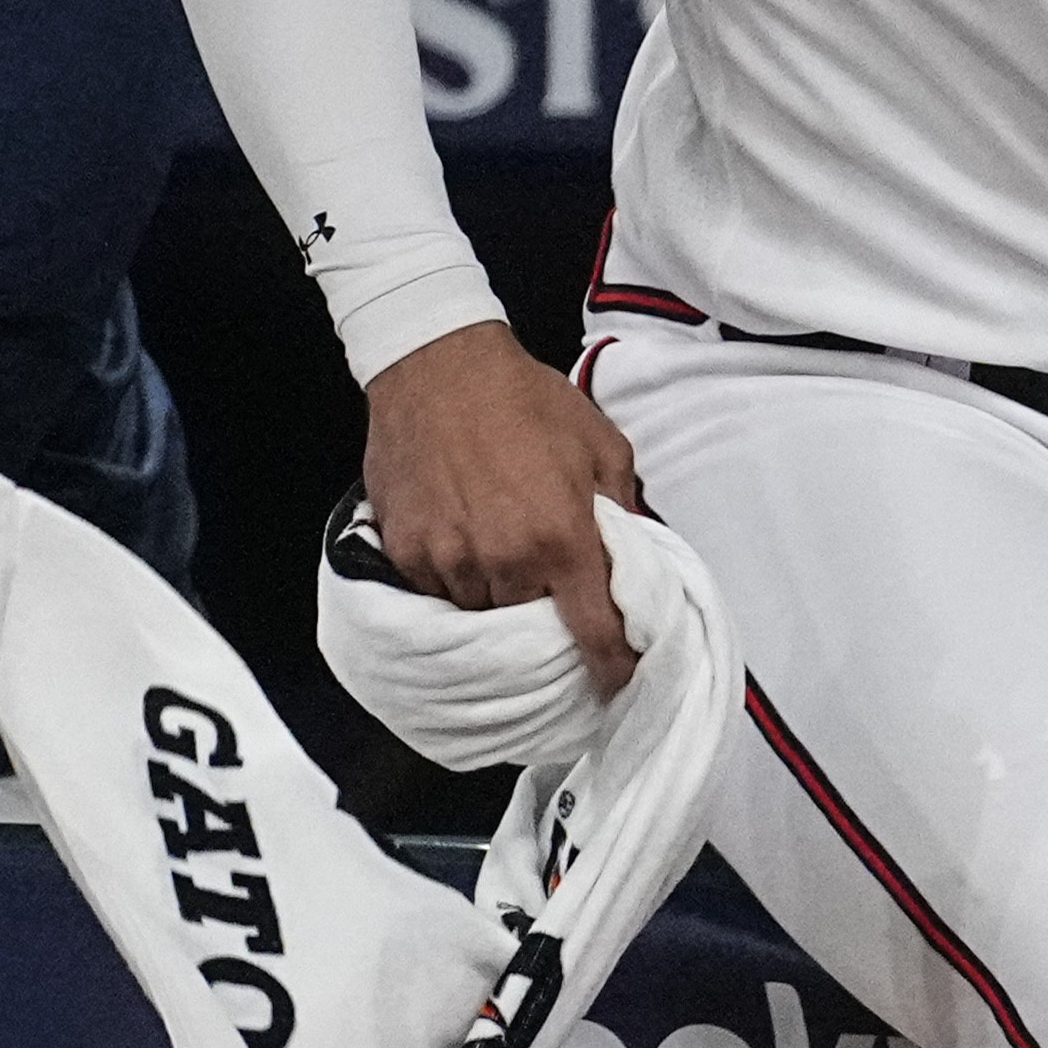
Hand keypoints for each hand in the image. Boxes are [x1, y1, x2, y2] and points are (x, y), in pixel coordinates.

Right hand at [363, 321, 647, 690]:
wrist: (437, 366)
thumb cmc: (525, 398)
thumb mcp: (600, 441)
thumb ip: (626, 504)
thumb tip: (640, 554)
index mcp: (561, 536)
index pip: (594, 630)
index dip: (611, 664)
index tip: (617, 681)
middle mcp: (504, 561)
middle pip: (532, 630)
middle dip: (546, 622)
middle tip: (553, 596)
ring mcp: (449, 561)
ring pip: (480, 618)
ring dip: (498, 603)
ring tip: (504, 562)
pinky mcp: (406, 553)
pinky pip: (436, 595)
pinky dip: (454, 584)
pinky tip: (464, 545)